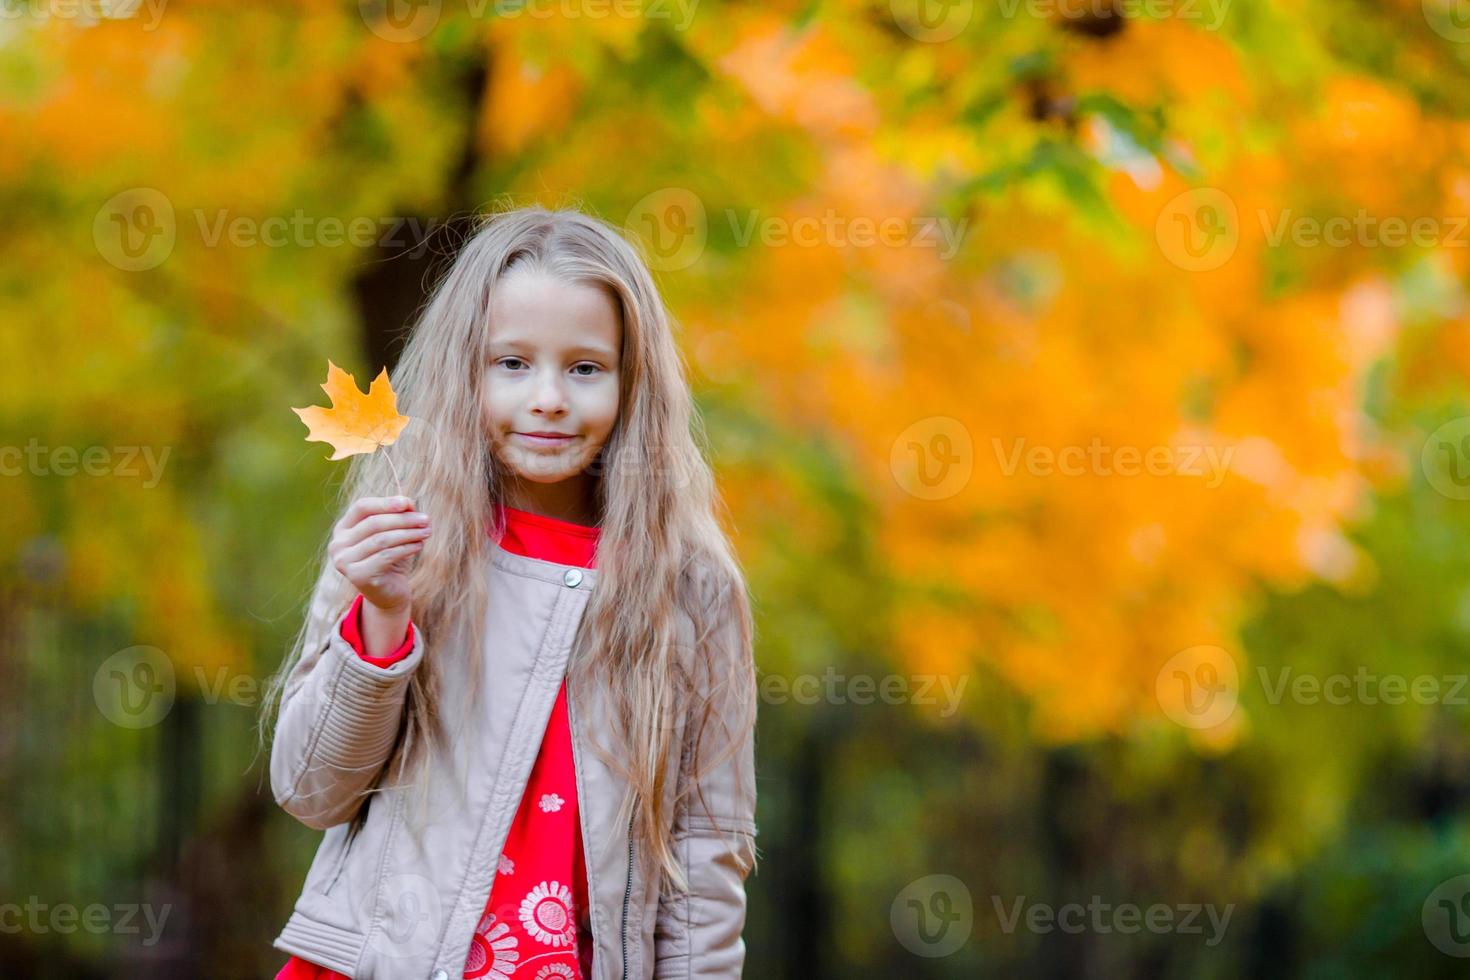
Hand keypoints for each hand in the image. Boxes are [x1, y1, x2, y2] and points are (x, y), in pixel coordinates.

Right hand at [329, 496, 430, 616]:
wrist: (389, 594)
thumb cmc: (392, 559)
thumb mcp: (395, 533)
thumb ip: (398, 516)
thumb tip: (407, 502)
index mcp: (343, 529)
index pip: (362, 507)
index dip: (385, 503)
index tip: (408, 503)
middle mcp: (338, 544)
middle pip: (374, 523)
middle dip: (403, 519)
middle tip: (426, 520)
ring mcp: (344, 561)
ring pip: (381, 539)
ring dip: (408, 533)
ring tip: (427, 531)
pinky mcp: (357, 576)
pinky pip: (386, 556)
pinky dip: (406, 548)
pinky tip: (419, 545)